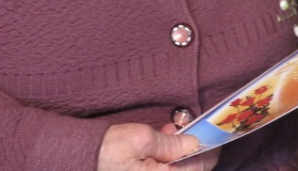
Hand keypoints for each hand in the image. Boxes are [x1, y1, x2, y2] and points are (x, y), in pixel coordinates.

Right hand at [96, 123, 218, 170]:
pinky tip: (163, 145)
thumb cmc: (107, 150)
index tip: (216, 135)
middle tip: (193, 130)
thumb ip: (171, 144)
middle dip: (194, 152)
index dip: (210, 150)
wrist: (81, 159)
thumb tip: (193, 144)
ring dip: (181, 155)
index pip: (199, 168)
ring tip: (174, 133)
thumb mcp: (141, 139)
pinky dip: (168, 161)